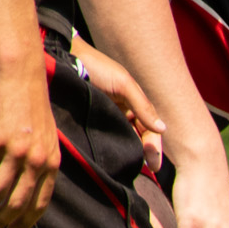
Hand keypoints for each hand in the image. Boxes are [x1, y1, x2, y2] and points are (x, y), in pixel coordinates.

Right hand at [0, 56, 58, 227]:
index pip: (40, 203)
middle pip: (18, 203)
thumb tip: (30, 183)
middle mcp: (36, 162)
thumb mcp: (46, 138)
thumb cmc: (30, 107)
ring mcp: (16, 152)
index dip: (26, 221)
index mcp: (51, 164)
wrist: (20, 77)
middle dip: (1, 219)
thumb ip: (41, 162)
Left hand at [70, 40, 166, 167]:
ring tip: (130, 166)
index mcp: (134, 102)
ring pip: (125, 139)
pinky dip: (113, 147)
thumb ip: (143, 107)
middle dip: (145, 153)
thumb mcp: (123, 84)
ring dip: (130, 152)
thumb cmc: (97, 67)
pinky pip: (107, 137)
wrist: (66, 58)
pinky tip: (113, 157)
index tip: (154, 165)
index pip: (150, 129)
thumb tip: (163, 129)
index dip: (154, 147)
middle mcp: (123, 111)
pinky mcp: (92, 120)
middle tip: (145, 170)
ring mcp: (108, 116)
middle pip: (140, 137)